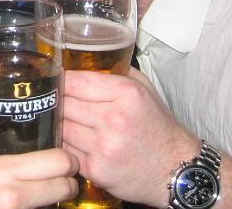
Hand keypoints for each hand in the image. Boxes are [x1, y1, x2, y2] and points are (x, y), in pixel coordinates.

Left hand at [61, 69, 198, 207]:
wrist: (175, 169)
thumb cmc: (157, 126)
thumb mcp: (144, 89)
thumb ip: (116, 72)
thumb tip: (84, 62)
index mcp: (126, 94)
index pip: (76, 81)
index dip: (61, 79)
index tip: (56, 80)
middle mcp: (114, 119)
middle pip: (64, 103)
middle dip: (58, 101)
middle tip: (56, 100)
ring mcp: (104, 146)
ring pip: (61, 126)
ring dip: (60, 123)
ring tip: (67, 120)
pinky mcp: (96, 169)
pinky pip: (66, 150)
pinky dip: (66, 144)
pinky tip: (74, 140)